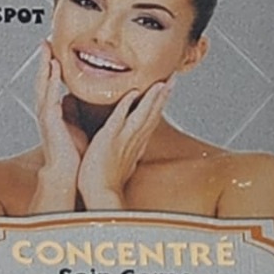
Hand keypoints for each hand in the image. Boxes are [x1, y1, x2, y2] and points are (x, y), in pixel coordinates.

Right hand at [30, 45, 86, 211]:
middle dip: (43, 60)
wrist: (67, 174)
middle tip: (45, 41)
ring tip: (45, 49)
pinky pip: (48, 97)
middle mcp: (47, 111)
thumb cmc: (74, 154)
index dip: (50, 66)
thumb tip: (78, 99)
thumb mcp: (77, 126)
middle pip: (43, 80)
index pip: (50, 84)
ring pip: (42, 85)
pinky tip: (52, 69)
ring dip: (44, 66)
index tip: (52, 50)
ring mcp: (46, 115)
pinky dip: (50, 82)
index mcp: (54, 112)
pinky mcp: (49, 121)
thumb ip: (76, 112)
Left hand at [76, 81, 170, 208]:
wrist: (100, 194)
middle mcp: (133, 140)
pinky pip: (120, 118)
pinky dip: (127, 105)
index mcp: (135, 145)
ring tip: (162, 83)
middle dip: (163, 96)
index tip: (166, 91)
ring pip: (142, 114)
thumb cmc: (106, 182)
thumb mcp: (122, 164)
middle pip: (152, 114)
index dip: (160, 105)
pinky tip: (133, 93)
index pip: (151, 121)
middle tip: (173, 79)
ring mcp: (123, 139)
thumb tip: (131, 153)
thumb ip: (126, 153)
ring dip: (153, 98)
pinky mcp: (110, 138)